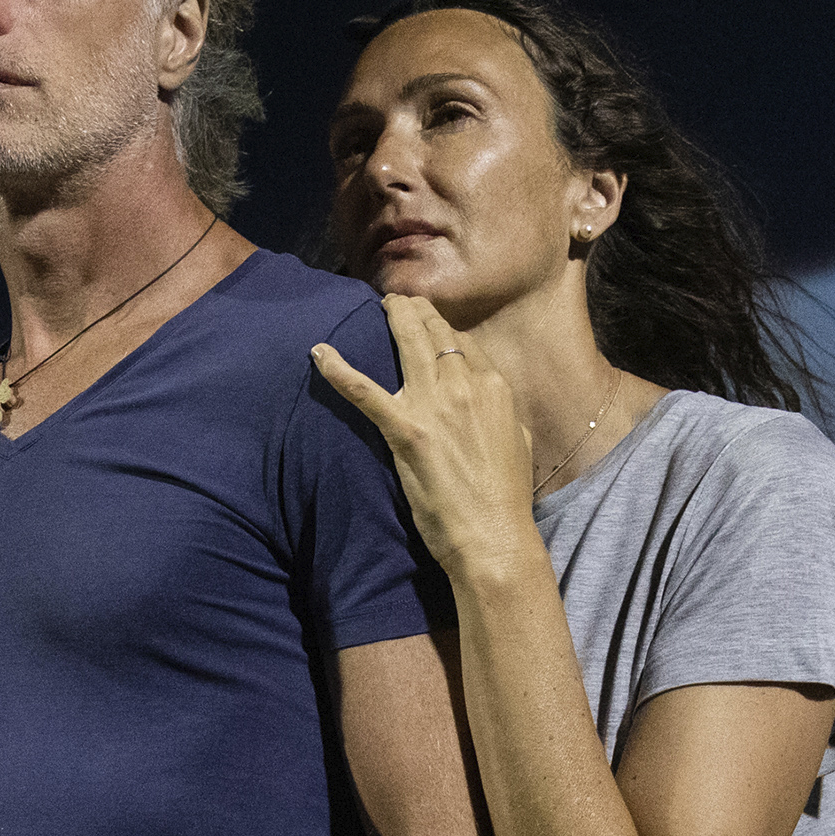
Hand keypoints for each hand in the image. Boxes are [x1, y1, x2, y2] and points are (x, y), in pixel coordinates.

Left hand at [307, 300, 545, 585]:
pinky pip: (365, 391)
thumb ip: (499, 409)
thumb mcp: (515, 439)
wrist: (494, 535)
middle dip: (415, 310)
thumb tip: (486, 394)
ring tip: (382, 305)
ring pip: (408, 344)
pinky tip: (318, 353)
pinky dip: (338, 370)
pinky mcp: (405, 431)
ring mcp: (433, 405)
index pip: (463, 342)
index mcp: (494, 387)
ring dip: (393, 318)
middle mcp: (464, 386)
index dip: (442, 326)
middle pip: (435, 332)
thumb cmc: (506, 497)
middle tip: (399, 300)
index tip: (429, 318)